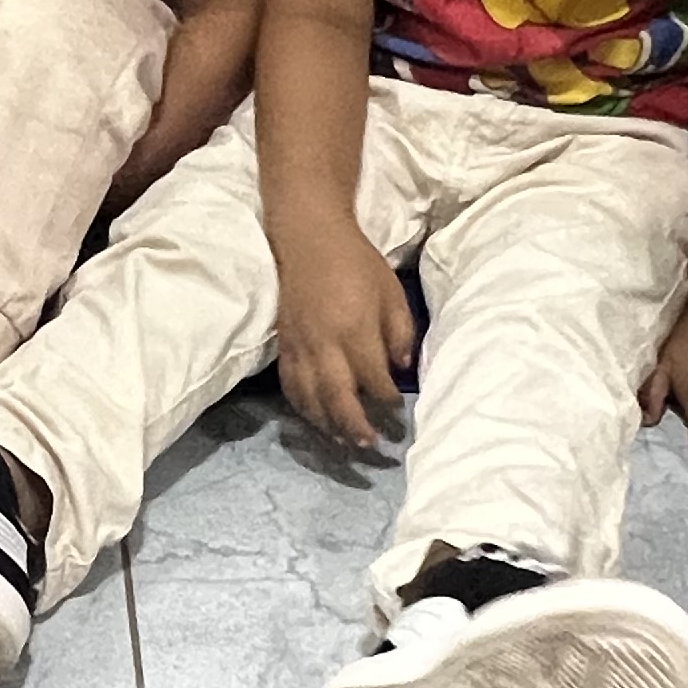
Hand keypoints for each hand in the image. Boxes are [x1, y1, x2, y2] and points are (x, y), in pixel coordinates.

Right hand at [272, 222, 414, 448]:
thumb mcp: (391, 292)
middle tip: (371, 446)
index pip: (373, 378)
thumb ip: (400, 333)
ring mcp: (300, 347)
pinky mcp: (284, 347)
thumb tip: (402, 368)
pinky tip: (316, 419)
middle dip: (355, 426)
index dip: (387, 399)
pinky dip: (303, 408)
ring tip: (344, 442)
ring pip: (310, 398)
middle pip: (337, 398)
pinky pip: (290, 387)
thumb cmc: (357, 264)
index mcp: (354, 329)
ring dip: (327, 425)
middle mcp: (324, 344)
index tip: (399, 409)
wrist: (309, 240)